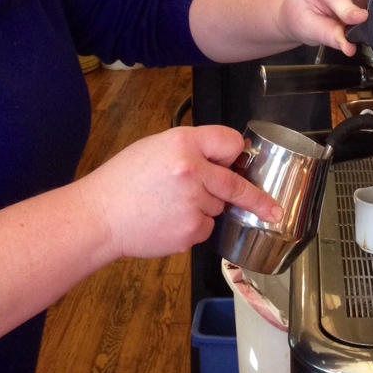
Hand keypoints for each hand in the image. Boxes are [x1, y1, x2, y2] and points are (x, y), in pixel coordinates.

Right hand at [81, 125, 281, 260]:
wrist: (99, 217)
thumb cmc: (124, 180)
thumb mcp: (155, 147)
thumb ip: (192, 149)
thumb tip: (226, 159)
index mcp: (183, 143)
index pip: (231, 142)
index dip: (234, 153)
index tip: (245, 162)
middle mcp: (193, 170)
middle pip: (237, 184)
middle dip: (257, 199)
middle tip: (273, 209)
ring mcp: (193, 203)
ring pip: (218, 208)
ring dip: (205, 208)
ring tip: (170, 205)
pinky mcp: (190, 231)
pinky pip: (205, 229)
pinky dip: (193, 227)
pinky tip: (168, 221)